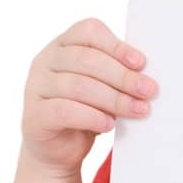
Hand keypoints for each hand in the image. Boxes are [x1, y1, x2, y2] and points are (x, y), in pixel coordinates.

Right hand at [20, 16, 158, 176]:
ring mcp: (36, 87)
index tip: (141, 64)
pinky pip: (65, 111)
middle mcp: (45, 61)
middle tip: (147, 91)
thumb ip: (116, 77)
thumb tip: (145, 78)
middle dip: (122, 76)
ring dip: (114, 99)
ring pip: (78, 86)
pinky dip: (92, 117)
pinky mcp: (35, 115)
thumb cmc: (85, 112)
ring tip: (137, 110)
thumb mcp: (102, 88)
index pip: (88, 32)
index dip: (116, 46)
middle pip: (86, 59)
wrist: (58, 150)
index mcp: (63, 45)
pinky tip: (109, 124)